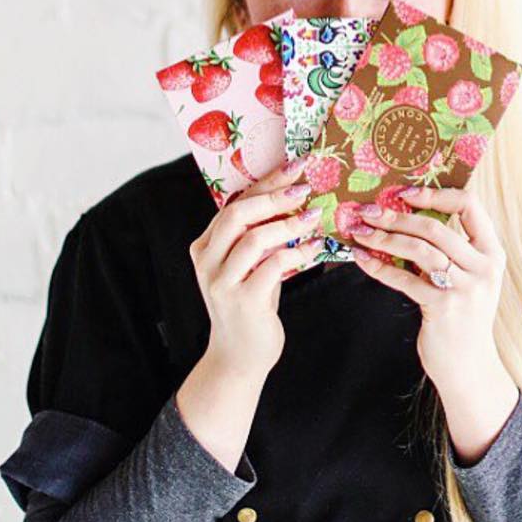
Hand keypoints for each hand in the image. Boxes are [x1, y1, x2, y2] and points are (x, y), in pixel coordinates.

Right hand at [188, 160, 326, 379]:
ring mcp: (221, 282)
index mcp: (206, 244)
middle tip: (306, 187)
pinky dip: (297, 252)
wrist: (239, 356)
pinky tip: (316, 246)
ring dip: (289, 223)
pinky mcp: (242, 301)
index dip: (267, 181)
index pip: (235, 202)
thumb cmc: (250, 301)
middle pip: (238, 214)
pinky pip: (273, 266)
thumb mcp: (250, 263)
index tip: (296, 165)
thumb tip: (297, 195)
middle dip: (275, 196)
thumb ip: (259, 234)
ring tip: (315, 216)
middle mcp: (207, 260)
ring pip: (254, 239)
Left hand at [349, 186, 514, 400]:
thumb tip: (406, 214)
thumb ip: (450, 249)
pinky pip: (405, 280)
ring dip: (384, 238)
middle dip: (397, 216)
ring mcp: (465, 288)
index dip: (437, 194)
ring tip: (360, 232)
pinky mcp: (443, 308)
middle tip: (369, 210)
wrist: (468, 366)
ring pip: (419, 250)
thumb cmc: (462, 315)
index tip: (405, 193)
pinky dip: (379, 267)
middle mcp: (483, 267)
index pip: (470, 205)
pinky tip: (362, 259)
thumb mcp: (468, 277)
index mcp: (492, 251)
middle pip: (435, 227)